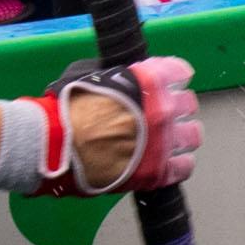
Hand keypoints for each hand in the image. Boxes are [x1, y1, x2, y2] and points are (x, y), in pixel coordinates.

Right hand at [0, 56, 199, 195]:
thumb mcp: (95, 77)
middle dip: (176, 108)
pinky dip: (178, 164)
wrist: (53, 144)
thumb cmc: (65, 111)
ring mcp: (162, 141)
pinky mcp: (156, 171)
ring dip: (181, 135)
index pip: (178, 72)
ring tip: (169, 139)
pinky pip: (184, 167)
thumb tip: (130, 84)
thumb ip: (123, 80)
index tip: (172, 82)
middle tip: (164, 115)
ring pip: (192, 135)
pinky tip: (171, 162)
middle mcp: (162, 109)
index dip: (173, 78)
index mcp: (149, 82)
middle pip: (187, 104)